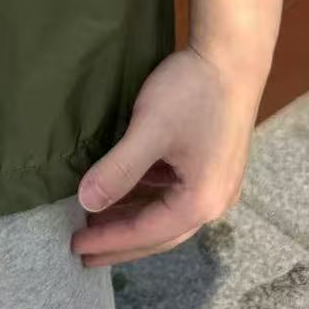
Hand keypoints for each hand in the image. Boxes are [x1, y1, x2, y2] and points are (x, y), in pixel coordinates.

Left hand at [70, 45, 262, 266]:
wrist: (233, 56)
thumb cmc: (193, 91)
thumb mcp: (149, 129)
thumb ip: (119, 169)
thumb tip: (86, 203)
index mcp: (201, 201)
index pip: (146, 233)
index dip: (109, 240)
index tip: (76, 247)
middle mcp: (214, 200)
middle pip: (160, 233)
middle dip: (121, 242)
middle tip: (84, 252)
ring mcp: (216, 182)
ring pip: (167, 214)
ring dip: (133, 220)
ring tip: (97, 223)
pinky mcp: (212, 163)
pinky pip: (174, 193)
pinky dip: (146, 199)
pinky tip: (124, 192)